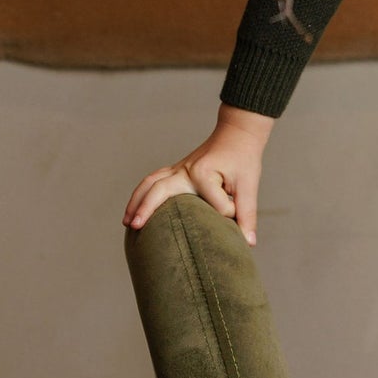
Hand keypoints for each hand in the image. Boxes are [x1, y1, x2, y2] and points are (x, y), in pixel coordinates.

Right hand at [122, 104, 273, 246]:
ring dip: (137, 201)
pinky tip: (138, 207)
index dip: (230, 212)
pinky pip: (154, 180)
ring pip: (151, 183)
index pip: (215, 207)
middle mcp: (185, 170)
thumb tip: (249, 244)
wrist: (238, 133)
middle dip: (146, 208)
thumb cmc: (243, 158)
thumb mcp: (249, 185)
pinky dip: (143, 192)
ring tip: (127, 222)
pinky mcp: (178, 170)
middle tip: (135, 227)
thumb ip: (247, 214)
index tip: (238, 210)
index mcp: (203, 174)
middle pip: (159, 189)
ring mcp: (179, 168)